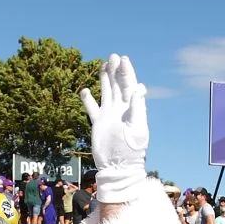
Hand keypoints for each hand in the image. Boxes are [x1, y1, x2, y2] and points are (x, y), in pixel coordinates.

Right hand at [80, 55, 148, 203]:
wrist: (118, 167)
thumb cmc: (131, 150)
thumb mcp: (137, 128)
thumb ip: (137, 108)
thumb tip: (139, 87)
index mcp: (132, 109)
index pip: (130, 85)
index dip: (127, 72)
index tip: (123, 59)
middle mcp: (120, 109)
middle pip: (118, 85)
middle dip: (116, 71)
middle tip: (113, 56)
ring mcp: (109, 115)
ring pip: (106, 92)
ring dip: (105, 79)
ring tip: (103, 64)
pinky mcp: (98, 123)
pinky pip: (92, 108)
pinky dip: (88, 99)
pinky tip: (84, 90)